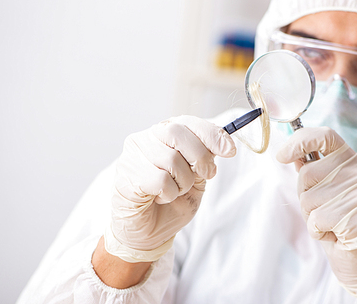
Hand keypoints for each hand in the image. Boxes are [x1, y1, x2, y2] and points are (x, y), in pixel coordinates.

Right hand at [104, 115, 235, 262]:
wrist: (148, 232)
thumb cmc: (171, 201)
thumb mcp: (197, 179)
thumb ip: (205, 160)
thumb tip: (224, 145)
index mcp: (163, 134)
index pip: (188, 122)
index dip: (211, 134)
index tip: (230, 150)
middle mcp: (145, 139)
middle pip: (177, 134)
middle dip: (201, 157)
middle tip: (206, 175)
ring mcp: (132, 156)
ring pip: (171, 159)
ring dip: (183, 182)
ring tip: (175, 191)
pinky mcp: (126, 176)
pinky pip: (160, 180)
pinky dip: (168, 193)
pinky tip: (160, 198)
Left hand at [276, 127, 356, 299]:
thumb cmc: (338, 219)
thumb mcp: (322, 190)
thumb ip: (311, 170)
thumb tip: (290, 153)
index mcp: (350, 160)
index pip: (325, 136)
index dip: (299, 141)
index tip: (282, 156)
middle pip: (307, 173)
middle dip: (304, 195)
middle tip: (322, 208)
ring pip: (309, 199)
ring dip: (311, 216)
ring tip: (330, 221)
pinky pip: (316, 220)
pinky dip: (318, 231)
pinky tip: (335, 234)